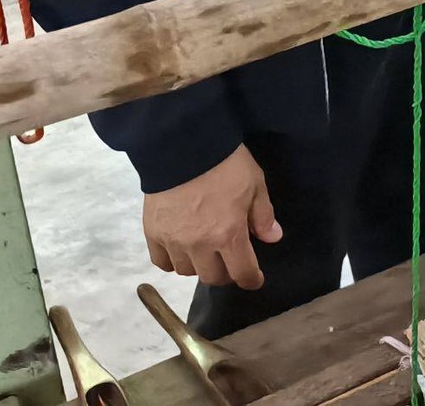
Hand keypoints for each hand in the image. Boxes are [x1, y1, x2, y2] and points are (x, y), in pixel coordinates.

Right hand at [142, 145, 281, 289]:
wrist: (182, 145)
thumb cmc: (225, 163)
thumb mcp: (254, 184)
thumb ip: (262, 215)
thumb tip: (272, 238)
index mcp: (228, 234)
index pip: (242, 272)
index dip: (251, 280)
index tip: (254, 280)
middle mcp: (199, 245)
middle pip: (213, 277)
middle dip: (226, 273)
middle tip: (230, 260)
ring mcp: (173, 241)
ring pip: (187, 271)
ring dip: (199, 266)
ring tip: (205, 251)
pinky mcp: (152, 233)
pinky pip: (161, 262)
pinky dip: (172, 261)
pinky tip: (180, 249)